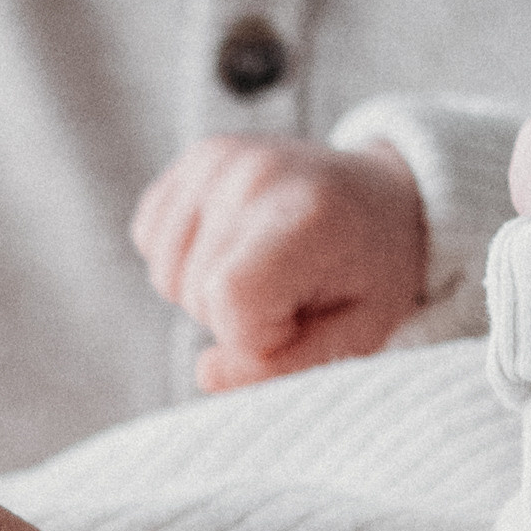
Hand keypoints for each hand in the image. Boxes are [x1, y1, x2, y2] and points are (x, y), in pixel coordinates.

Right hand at [131, 131, 426, 388]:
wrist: (382, 198)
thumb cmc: (368, 274)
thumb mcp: (355, 335)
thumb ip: (285, 366)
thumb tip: (205, 373)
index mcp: (309, 215)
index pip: (229, 299)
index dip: (252, 333)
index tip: (296, 319)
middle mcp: (257, 174)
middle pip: (195, 293)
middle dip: (233, 315)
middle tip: (288, 289)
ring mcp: (221, 160)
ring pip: (164, 274)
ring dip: (204, 288)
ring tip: (263, 264)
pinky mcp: (197, 157)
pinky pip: (149, 238)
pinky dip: (183, 255)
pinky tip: (233, 241)